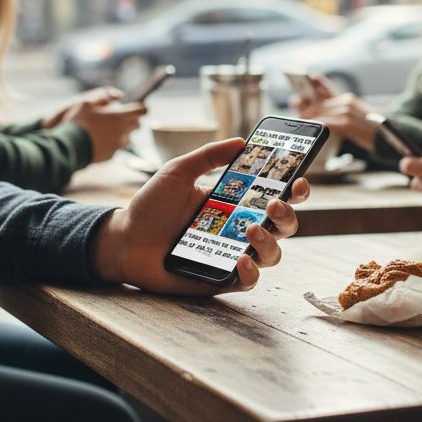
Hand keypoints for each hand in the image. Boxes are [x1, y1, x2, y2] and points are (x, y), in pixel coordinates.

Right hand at [42, 90, 145, 161]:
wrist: (70, 146)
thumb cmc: (79, 122)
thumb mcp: (87, 102)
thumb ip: (104, 96)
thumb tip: (118, 96)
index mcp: (119, 116)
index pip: (141, 111)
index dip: (142, 108)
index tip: (140, 107)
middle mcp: (122, 131)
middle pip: (137, 124)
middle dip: (132, 120)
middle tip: (121, 117)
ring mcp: (117, 145)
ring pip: (128, 137)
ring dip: (123, 132)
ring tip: (109, 130)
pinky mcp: (111, 155)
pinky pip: (117, 148)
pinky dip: (113, 143)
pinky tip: (101, 141)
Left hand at [88, 138, 308, 294]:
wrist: (123, 240)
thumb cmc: (150, 207)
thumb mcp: (177, 172)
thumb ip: (208, 156)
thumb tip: (241, 141)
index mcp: (235, 202)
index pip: (274, 195)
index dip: (294, 189)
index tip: (298, 179)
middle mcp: (239, 229)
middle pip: (283, 225)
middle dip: (288, 214)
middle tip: (273, 203)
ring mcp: (232, 254)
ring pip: (272, 254)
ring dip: (270, 242)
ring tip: (251, 230)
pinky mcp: (221, 279)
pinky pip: (249, 281)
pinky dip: (251, 272)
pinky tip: (241, 260)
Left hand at [293, 87, 375, 150]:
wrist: (385, 135)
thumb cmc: (367, 127)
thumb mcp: (353, 113)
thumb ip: (336, 110)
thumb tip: (315, 112)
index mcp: (347, 98)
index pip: (325, 89)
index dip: (314, 86)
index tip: (305, 82)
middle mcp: (346, 102)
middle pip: (320, 103)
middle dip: (307, 106)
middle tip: (298, 108)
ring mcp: (346, 112)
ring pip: (321, 111)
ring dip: (310, 115)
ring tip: (302, 117)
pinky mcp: (346, 123)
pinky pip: (326, 122)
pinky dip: (317, 123)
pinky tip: (312, 124)